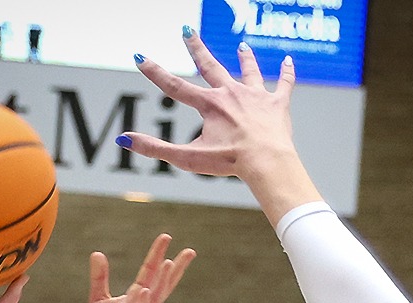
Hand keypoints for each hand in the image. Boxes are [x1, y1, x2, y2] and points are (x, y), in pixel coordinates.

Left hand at [85, 234, 193, 302]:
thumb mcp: (98, 298)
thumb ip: (99, 277)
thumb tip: (97, 253)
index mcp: (137, 297)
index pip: (150, 272)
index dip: (157, 254)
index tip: (167, 237)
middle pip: (163, 283)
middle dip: (175, 267)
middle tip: (190, 251)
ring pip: (156, 298)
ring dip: (162, 281)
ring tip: (169, 263)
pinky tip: (145, 292)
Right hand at [125, 32, 297, 182]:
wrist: (267, 162)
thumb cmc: (229, 163)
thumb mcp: (187, 158)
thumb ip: (155, 148)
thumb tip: (124, 139)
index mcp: (210, 105)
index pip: (175, 86)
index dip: (155, 72)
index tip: (140, 56)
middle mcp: (231, 93)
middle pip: (210, 66)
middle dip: (196, 48)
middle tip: (187, 30)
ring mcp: (256, 96)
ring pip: (249, 71)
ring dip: (245, 58)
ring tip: (242, 45)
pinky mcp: (278, 105)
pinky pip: (284, 84)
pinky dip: (287, 73)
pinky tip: (288, 60)